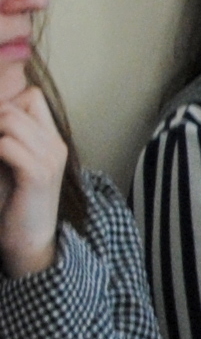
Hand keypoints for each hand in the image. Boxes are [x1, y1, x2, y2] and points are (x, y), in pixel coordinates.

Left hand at [0, 76, 63, 282]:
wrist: (29, 241)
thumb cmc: (14, 202)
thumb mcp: (12, 162)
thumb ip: (8, 138)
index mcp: (51, 141)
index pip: (32, 97)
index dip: (7, 105)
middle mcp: (55, 146)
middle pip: (17, 104)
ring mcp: (49, 160)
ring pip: (9, 120)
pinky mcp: (37, 175)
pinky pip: (6, 145)